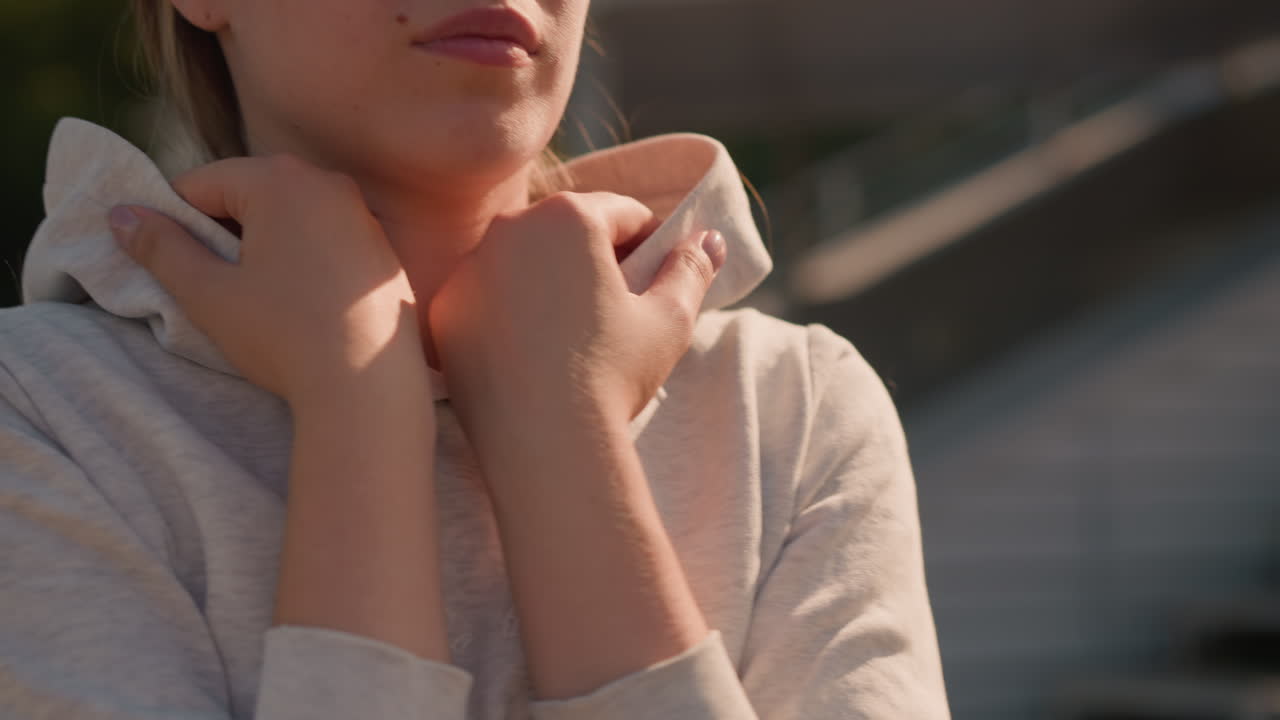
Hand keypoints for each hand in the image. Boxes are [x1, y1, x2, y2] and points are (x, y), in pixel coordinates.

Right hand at [107, 154, 426, 406]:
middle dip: (223, 229)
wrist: (368, 385)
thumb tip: (122, 215)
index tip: (169, 260)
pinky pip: (328, 239)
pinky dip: (305, 258)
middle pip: (251, 193)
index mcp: (280, 180)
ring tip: (256, 295)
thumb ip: (161, 248)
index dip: (174, 218)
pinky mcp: (384, 251)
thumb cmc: (282, 335)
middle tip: (214, 282)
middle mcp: (328, 184)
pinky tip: (299, 303)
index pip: (203, 183)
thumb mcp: (207, 293)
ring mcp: (363, 216)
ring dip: (265, 244)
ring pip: (292, 216)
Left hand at [427, 190, 726, 433]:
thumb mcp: (670, 319)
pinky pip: (487, 299)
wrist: (545, 443)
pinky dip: (508, 315)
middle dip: (595, 261)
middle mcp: (509, 228)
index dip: (649, 245)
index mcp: (569, 216)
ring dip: (549, 284)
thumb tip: (707, 241)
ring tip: (575, 336)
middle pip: (567, 231)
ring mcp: (468, 269)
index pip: (622, 214)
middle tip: (618, 312)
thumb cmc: (613, 374)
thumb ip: (690, 269)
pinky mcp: (443, 313)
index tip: (655, 279)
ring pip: (522, 263)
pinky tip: (533, 354)